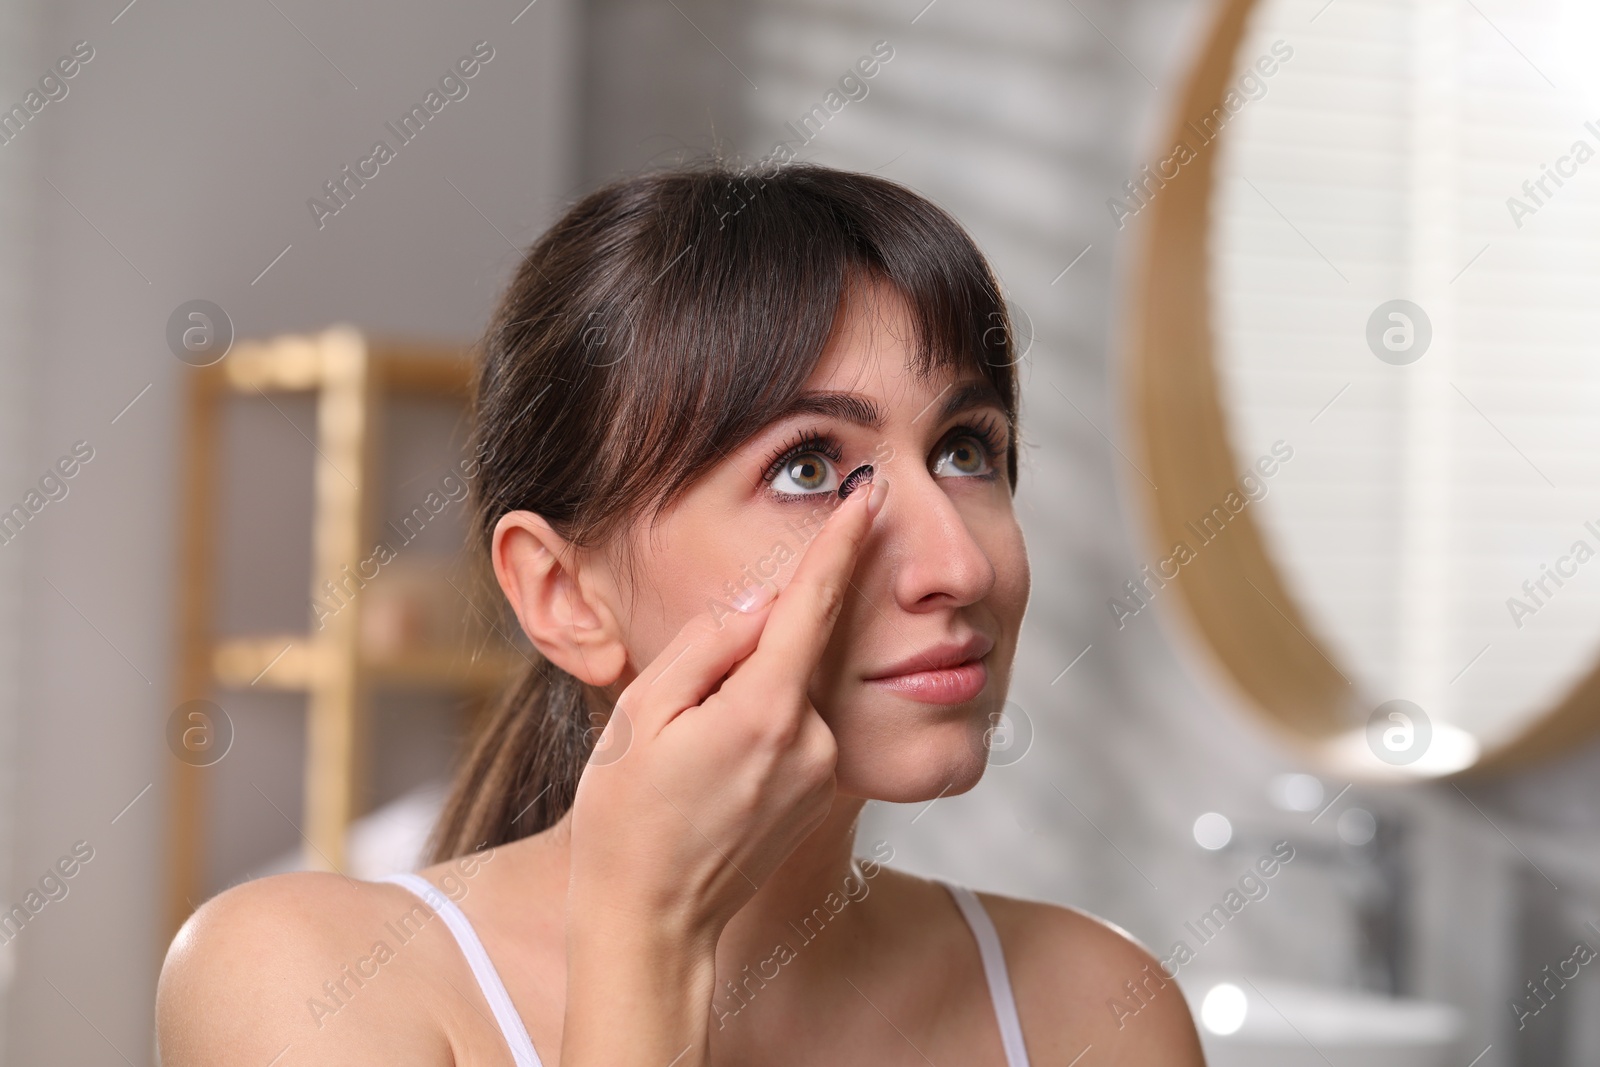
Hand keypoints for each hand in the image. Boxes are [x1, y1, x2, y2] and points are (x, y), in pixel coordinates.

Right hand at [566, 475, 887, 939]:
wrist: (652, 924)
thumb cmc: (626, 818)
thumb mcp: (641, 715)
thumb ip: (705, 645)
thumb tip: (757, 606)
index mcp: (765, 709)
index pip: (814, 604)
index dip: (842, 543)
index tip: (869, 495)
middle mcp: (811, 738)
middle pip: (794, 648)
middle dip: (755, 639)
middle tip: (691, 697)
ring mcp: (819, 770)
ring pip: (790, 689)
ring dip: (749, 689)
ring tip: (684, 750)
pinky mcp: (818, 793)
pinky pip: (792, 726)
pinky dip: (759, 720)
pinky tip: (710, 765)